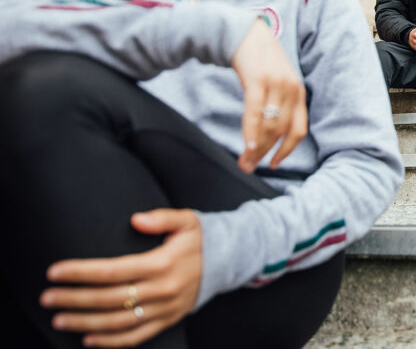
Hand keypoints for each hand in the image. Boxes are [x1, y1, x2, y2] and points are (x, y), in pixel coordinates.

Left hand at [40, 209, 201, 346]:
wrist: (228, 261)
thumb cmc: (201, 238)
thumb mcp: (187, 220)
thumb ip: (161, 218)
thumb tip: (135, 220)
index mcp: (162, 263)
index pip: (113, 270)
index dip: (81, 272)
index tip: (55, 272)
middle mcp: (162, 289)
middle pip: (109, 298)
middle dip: (74, 299)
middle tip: (47, 297)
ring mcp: (165, 309)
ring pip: (118, 322)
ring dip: (85, 323)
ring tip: (59, 319)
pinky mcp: (168, 320)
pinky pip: (136, 337)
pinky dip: (111, 342)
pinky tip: (88, 339)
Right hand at [232, 19, 306, 171]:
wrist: (245, 34)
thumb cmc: (259, 62)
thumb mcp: (277, 83)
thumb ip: (278, 104)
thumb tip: (269, 136)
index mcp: (299, 93)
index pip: (299, 129)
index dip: (287, 151)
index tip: (275, 165)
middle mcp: (291, 89)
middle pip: (280, 131)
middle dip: (265, 153)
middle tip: (248, 168)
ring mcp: (276, 83)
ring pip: (268, 124)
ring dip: (255, 147)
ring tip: (243, 162)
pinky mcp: (258, 79)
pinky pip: (255, 111)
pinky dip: (251, 131)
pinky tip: (247, 146)